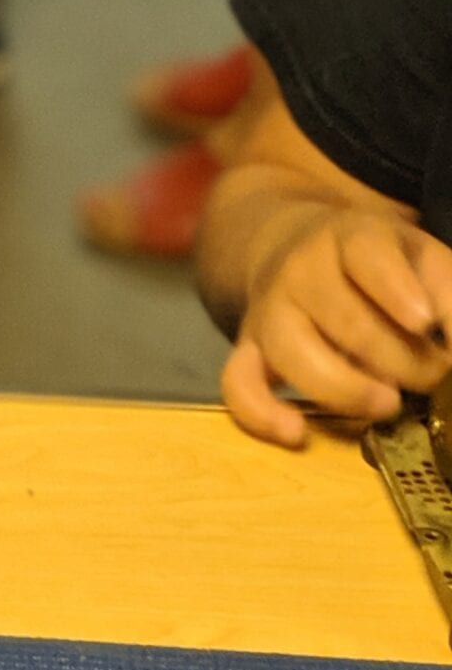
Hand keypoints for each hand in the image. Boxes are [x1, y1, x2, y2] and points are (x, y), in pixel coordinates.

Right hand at [224, 205, 451, 445]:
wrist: (294, 252)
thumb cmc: (373, 266)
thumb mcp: (418, 256)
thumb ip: (447, 293)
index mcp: (349, 237)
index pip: (368, 255)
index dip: (396, 291)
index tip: (424, 322)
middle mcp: (299, 271)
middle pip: (344, 319)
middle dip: (399, 358)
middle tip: (433, 376)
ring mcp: (268, 313)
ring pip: (293, 354)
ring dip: (346, 389)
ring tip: (387, 404)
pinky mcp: (246, 352)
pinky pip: (238, 385)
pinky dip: (261, 413)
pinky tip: (296, 432)